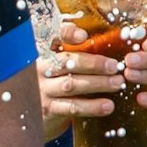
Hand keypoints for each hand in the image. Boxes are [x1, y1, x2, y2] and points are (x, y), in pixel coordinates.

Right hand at [39, 23, 126, 140]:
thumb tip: (101, 43)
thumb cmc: (49, 82)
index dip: (66, 34)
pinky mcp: (47, 109)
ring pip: (71, 85)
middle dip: (93, 64)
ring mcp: (41, 89)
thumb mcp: (52, 63)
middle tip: (114, 66)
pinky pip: (71, 107)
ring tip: (117, 83)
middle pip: (66, 62)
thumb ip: (70, 51)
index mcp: (41, 51)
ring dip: (97, 84)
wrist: (28, 112)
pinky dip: (91, 107)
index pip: (52, 37)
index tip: (84, 37)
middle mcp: (38, 69)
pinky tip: (107, 105)